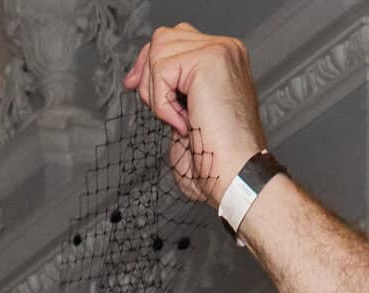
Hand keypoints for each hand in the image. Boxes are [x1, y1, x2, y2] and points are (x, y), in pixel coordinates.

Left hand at [123, 25, 267, 206]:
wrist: (236, 176)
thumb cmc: (215, 161)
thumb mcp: (183, 117)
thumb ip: (167, 91)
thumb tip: (136, 78)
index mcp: (221, 61)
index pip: (173, 40)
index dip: (149, 65)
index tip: (133, 85)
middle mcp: (224, 50)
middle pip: (162, 38)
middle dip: (148, 77)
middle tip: (161, 113)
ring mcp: (219, 51)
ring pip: (159, 51)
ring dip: (157, 94)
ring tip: (179, 120)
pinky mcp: (209, 60)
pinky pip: (162, 70)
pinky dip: (162, 104)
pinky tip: (183, 123)